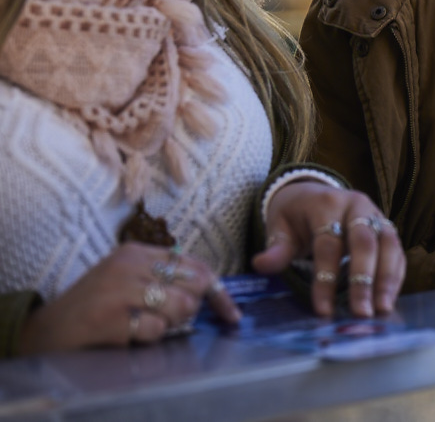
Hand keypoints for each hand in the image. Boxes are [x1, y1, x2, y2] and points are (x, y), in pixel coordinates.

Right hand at [17, 242, 237, 354]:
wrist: (47, 330)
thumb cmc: (96, 306)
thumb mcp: (128, 279)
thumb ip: (164, 277)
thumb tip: (210, 289)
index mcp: (137, 252)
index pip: (196, 265)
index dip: (219, 292)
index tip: (231, 315)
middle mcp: (130, 265)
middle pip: (194, 285)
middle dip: (192, 309)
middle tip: (171, 319)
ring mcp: (119, 290)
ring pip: (180, 306)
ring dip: (171, 325)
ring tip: (148, 326)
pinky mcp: (110, 317)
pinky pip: (155, 329)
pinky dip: (149, 337)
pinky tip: (129, 334)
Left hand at [252, 182, 403, 317]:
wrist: (313, 192)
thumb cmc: (295, 215)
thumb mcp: (280, 227)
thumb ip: (276, 248)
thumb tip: (261, 265)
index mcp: (326, 203)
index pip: (328, 243)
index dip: (325, 277)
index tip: (322, 310)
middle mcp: (357, 205)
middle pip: (365, 242)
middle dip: (364, 280)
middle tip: (361, 313)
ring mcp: (376, 214)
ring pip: (388, 244)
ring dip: (386, 279)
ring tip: (382, 309)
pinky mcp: (387, 226)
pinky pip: (397, 250)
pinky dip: (395, 275)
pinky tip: (389, 298)